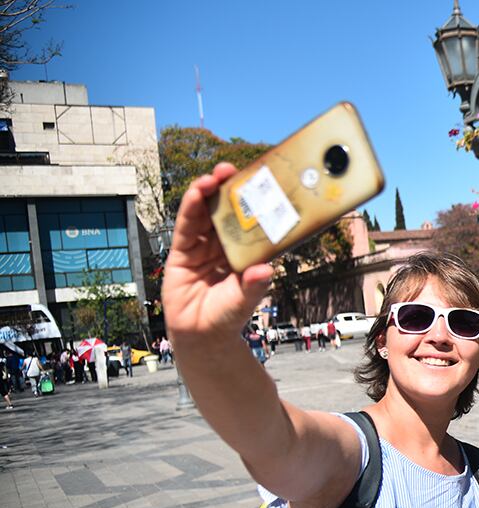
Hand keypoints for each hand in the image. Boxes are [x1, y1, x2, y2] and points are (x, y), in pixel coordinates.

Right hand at [161, 164, 273, 344]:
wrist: (201, 337)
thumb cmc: (228, 316)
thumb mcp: (245, 301)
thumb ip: (254, 286)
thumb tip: (266, 270)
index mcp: (245, 252)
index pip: (251, 222)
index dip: (253, 202)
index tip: (261, 184)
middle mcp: (225, 245)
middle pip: (226, 212)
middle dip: (228, 190)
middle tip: (234, 170)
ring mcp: (203, 247)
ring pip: (205, 215)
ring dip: (208, 193)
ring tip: (213, 177)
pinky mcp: (183, 252)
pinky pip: (186, 227)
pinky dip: (190, 209)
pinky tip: (195, 193)